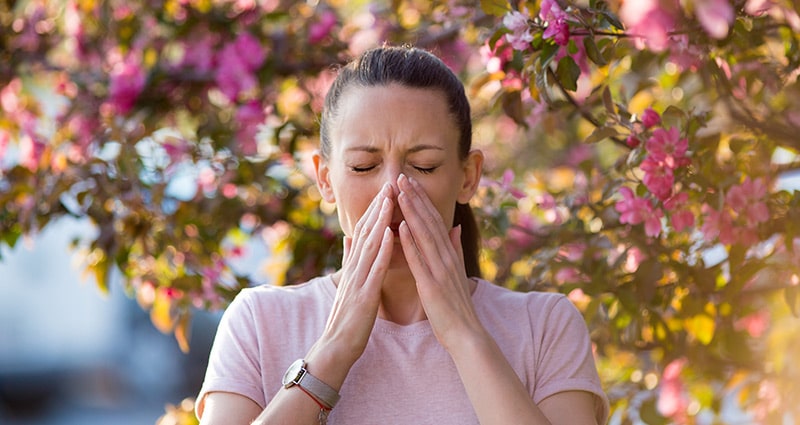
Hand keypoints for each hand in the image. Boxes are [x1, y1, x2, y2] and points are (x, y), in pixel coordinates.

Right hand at [320, 183, 394, 364]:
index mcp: (353, 267)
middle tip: (389, 183)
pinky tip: (390, 233)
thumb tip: (349, 237)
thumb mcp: (348, 284)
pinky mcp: (364, 295)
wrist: (336, 347)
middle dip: (378, 207)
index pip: (365, 232)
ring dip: (380, 220)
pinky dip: (382, 249)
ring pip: (369, 244)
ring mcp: (358, 281)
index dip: (375, 210)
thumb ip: (349, 260)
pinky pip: (374, 268)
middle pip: (366, 232)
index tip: (386, 190)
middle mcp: (354, 269)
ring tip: (390, 199)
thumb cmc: (347, 319)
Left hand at [396, 174, 484, 351]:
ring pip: (424, 234)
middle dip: (415, 197)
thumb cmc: (456, 306)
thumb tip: (454, 227)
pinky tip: (401, 226)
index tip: (410, 181)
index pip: (433, 220)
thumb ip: (455, 248)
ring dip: (411, 212)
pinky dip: (410, 242)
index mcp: (449, 254)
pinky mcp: (431, 284)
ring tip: (400, 191)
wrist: (466, 334)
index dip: (421, 200)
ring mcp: (440, 269)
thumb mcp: (456, 272)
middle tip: (401, 176)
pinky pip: (419, 259)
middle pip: (429, 221)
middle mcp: (446, 257)